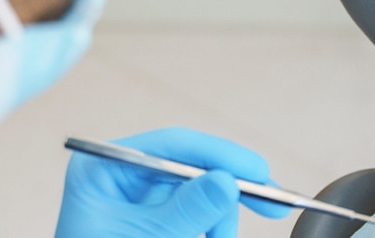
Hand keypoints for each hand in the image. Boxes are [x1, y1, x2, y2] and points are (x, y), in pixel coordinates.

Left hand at [55, 127, 289, 236]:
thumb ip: (185, 211)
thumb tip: (228, 180)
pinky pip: (194, 213)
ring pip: (200, 193)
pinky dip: (210, 228)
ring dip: (220, 219)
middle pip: (192, 166)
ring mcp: (138, 196)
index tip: (258, 173)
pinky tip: (215, 237)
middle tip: (272, 204)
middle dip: (230, 189)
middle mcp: (122, 174)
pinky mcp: (153, 216)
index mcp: (103, 168)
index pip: (172, 145)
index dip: (220, 155)